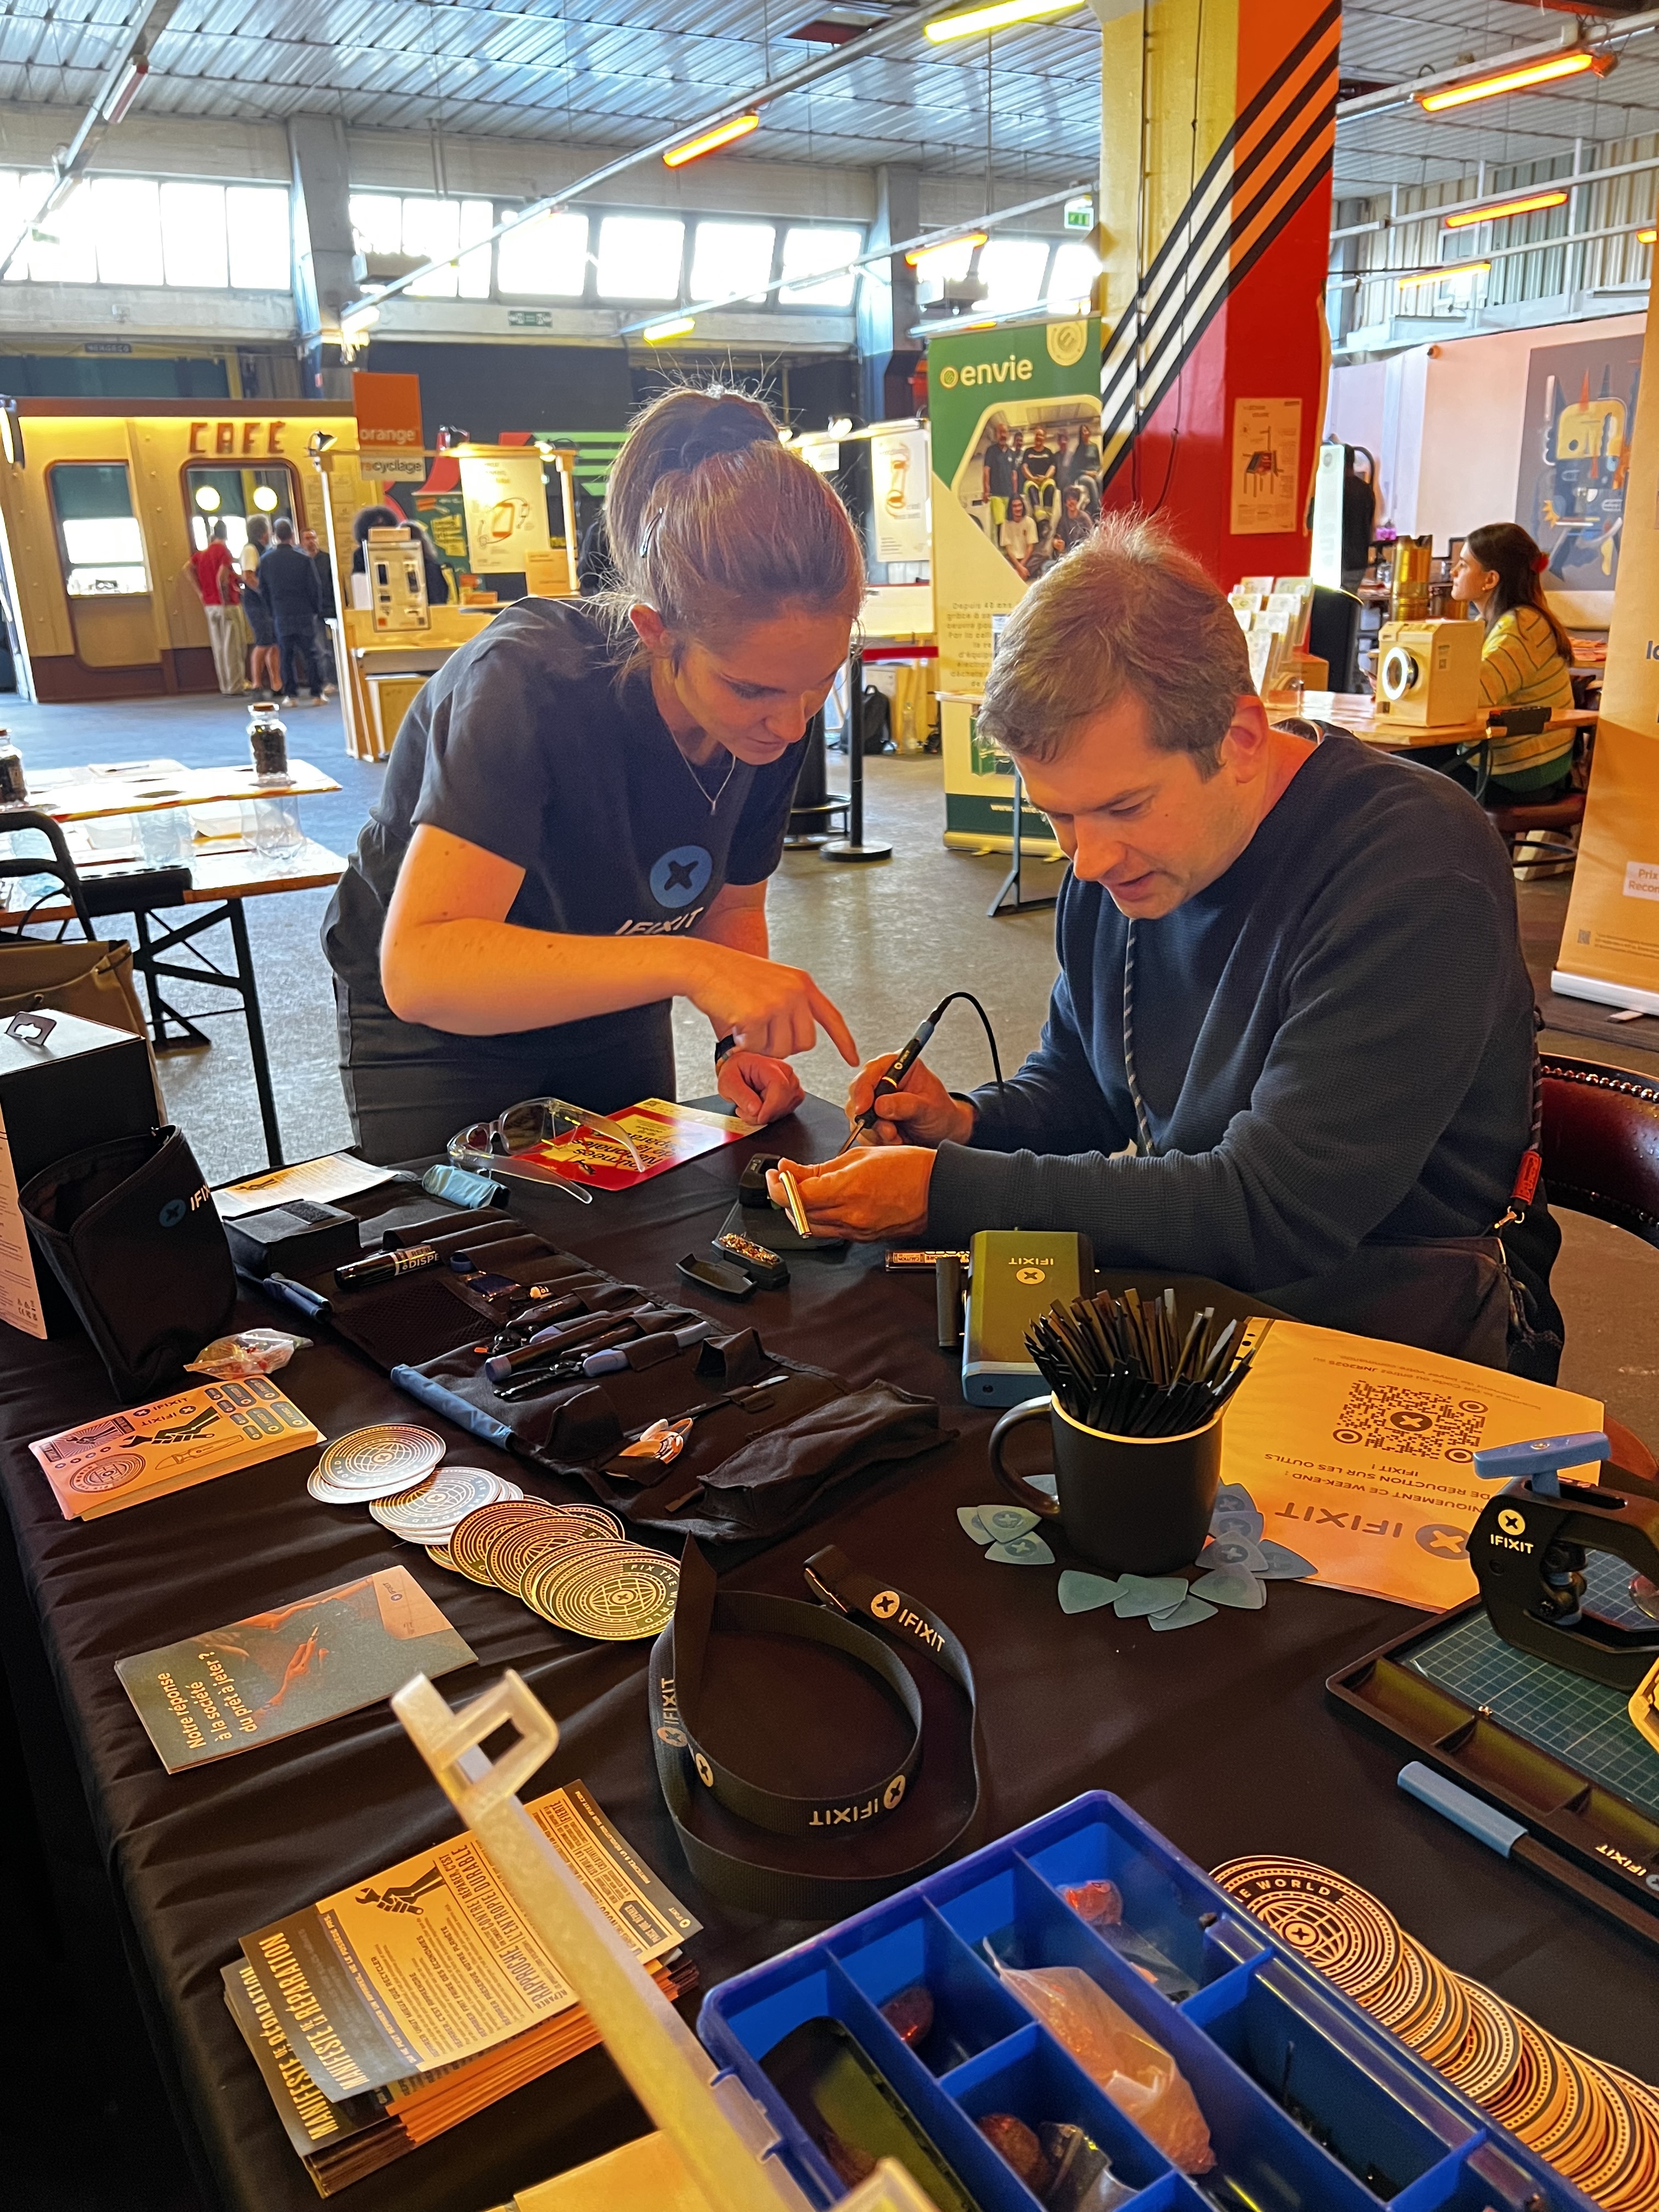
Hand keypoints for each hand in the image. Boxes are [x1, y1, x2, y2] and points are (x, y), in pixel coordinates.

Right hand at [687, 943, 856, 1065]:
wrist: (701, 965)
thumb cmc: (728, 977)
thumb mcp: (770, 983)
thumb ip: (788, 1009)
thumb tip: (793, 1045)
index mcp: (801, 983)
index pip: (832, 1017)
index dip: (844, 1041)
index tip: (853, 1059)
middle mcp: (796, 991)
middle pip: (804, 1044)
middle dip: (782, 1046)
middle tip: (760, 1032)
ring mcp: (779, 1002)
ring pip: (781, 1050)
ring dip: (761, 1046)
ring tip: (744, 1023)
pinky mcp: (759, 1014)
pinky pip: (758, 1049)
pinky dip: (743, 1044)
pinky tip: (735, 1024)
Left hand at [718, 1050, 803, 1126]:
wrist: (739, 1069)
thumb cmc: (734, 1071)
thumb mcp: (728, 1082)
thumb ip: (741, 1095)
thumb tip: (755, 1110)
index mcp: (768, 1066)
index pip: (780, 1085)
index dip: (772, 1105)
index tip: (760, 1117)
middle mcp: (784, 1073)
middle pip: (785, 1099)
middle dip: (766, 1114)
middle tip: (746, 1112)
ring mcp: (790, 1083)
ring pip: (787, 1108)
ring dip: (768, 1116)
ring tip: (751, 1108)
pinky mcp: (791, 1094)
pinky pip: (787, 1111)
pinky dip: (772, 1115)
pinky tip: (761, 1109)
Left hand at [768, 1148, 934, 1241]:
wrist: (938, 1189)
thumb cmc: (908, 1167)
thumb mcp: (858, 1156)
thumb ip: (817, 1168)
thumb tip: (788, 1170)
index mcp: (847, 1189)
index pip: (793, 1196)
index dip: (775, 1186)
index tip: (774, 1175)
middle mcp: (849, 1215)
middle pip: (797, 1214)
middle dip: (784, 1196)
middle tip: (784, 1179)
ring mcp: (856, 1230)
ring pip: (809, 1227)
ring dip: (798, 1210)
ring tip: (802, 1190)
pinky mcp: (862, 1238)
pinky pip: (830, 1232)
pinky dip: (819, 1218)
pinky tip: (824, 1202)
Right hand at [845, 1053, 974, 1148]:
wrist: (942, 1133)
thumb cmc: (940, 1113)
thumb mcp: (929, 1108)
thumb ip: (906, 1105)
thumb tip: (880, 1105)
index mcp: (897, 1066)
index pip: (870, 1071)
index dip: (863, 1089)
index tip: (864, 1109)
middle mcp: (881, 1080)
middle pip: (857, 1093)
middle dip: (871, 1117)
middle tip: (890, 1132)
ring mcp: (873, 1099)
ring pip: (857, 1116)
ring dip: (876, 1132)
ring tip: (899, 1136)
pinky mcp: (870, 1118)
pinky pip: (862, 1131)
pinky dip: (876, 1140)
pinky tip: (895, 1139)